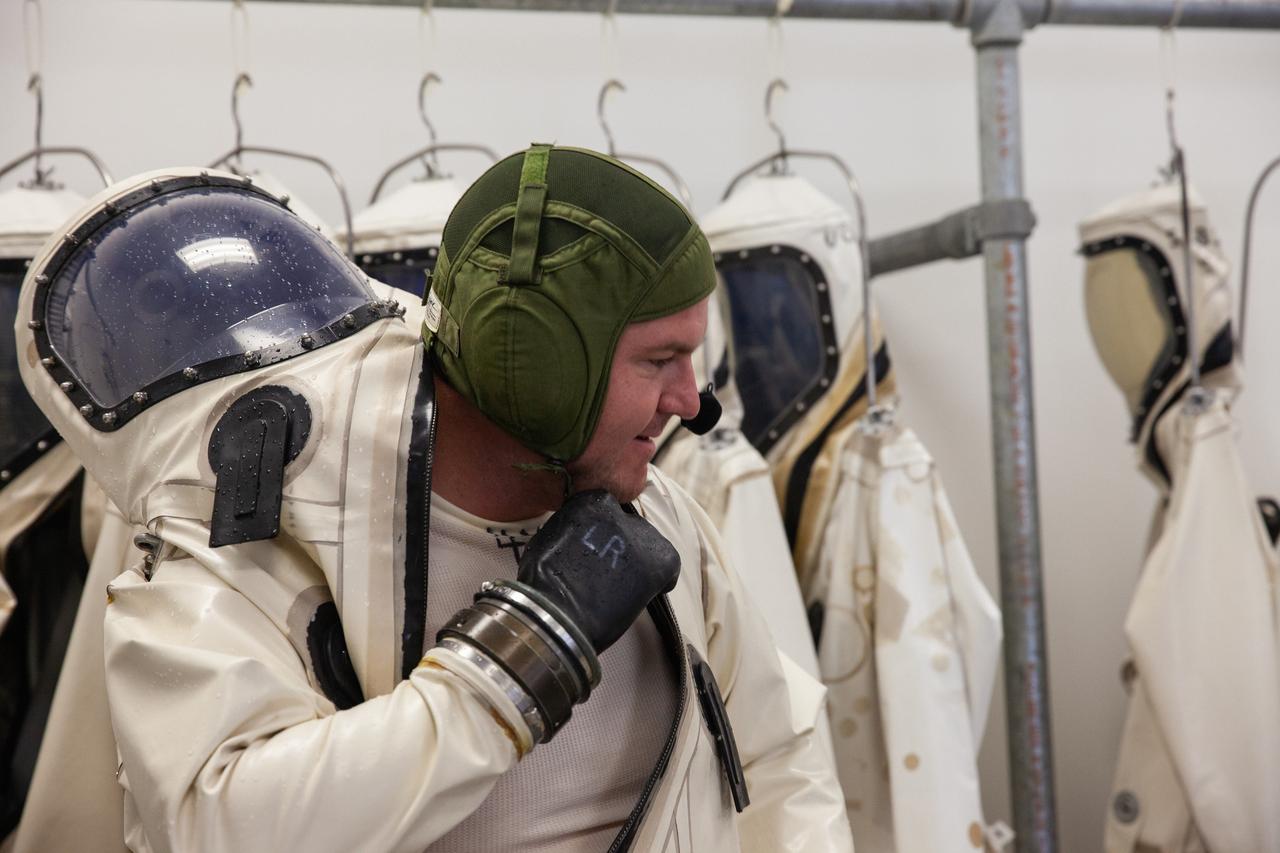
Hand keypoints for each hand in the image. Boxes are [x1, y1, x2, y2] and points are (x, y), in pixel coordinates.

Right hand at [515, 490, 679, 653]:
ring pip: (648, 543)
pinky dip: (661, 577)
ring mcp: (641, 537)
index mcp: (589, 502)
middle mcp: (619, 513)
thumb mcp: (548, 539)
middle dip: (622, 542)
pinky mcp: (658, 562)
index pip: (604, 506)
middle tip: (608, 568)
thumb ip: (570, 527)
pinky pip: (668, 564)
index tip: (594, 546)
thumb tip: (580, 534)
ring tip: (623, 584)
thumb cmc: (543, 583)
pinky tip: (647, 590)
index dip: (601, 529)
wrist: (558, 616)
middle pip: (629, 524)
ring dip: (639, 559)